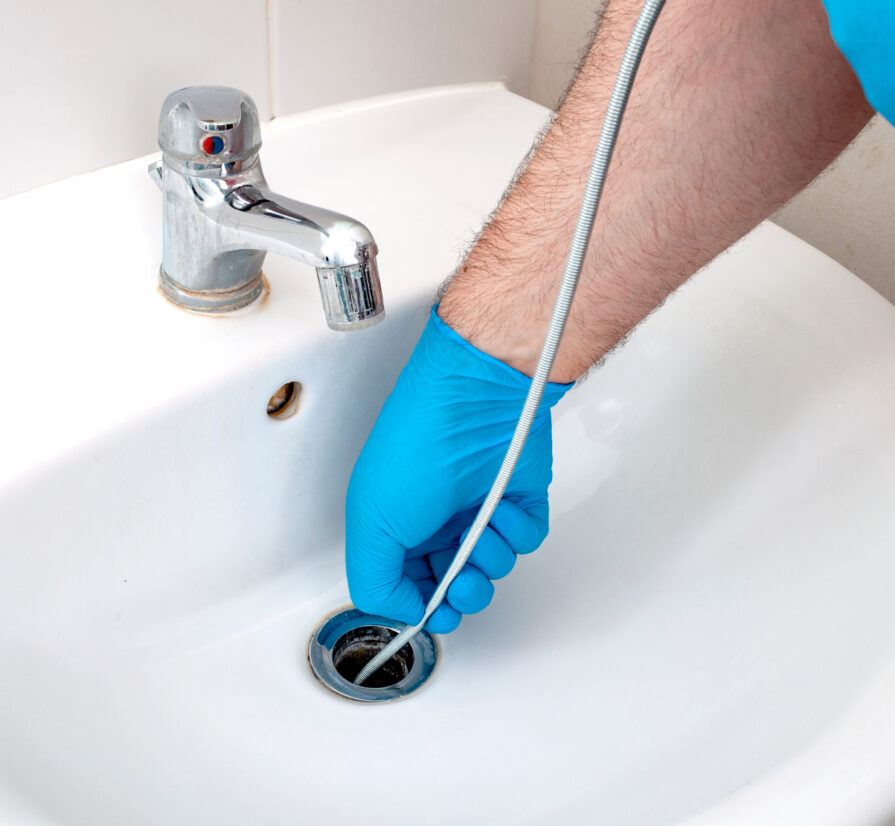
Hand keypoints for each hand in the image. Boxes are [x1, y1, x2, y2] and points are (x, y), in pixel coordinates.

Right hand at [345, 306, 570, 632]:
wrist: (472, 401)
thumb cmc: (416, 447)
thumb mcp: (371, 522)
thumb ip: (375, 582)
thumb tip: (404, 612)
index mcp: (397, 528)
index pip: (410, 587)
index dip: (422, 606)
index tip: (430, 609)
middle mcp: (438, 522)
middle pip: (457, 587)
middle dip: (461, 594)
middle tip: (460, 582)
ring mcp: (480, 511)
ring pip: (494, 568)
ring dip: (490, 559)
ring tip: (481, 531)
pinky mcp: (519, 500)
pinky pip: (527, 540)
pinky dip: (517, 534)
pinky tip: (502, 509)